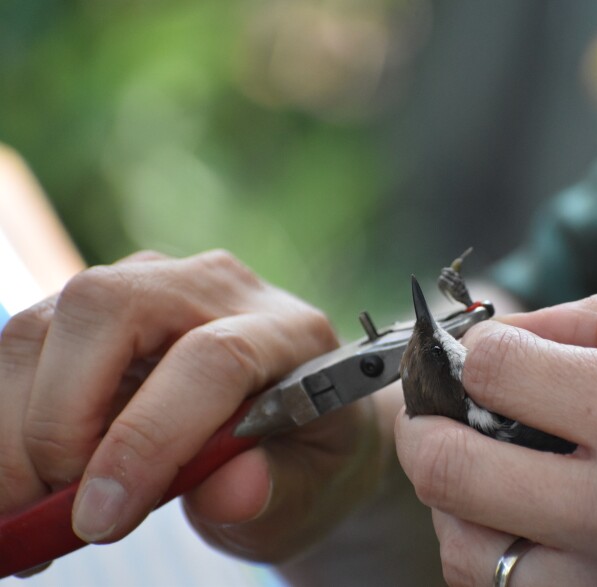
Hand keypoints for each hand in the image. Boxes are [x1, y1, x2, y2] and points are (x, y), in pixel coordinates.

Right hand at [0, 250, 386, 561]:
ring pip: (47, 322)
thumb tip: (231, 492)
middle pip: (107, 308)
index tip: (102, 517)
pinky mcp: (99, 313)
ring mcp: (150, 289)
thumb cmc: (303, 460)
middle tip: (61, 510)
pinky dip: (6, 417)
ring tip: (33, 507)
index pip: (210, 358)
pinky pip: (26, 343)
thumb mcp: (310, 489)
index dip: (147, 438)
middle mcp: (215, 290)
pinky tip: (24, 481)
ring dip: (17, 425)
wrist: (292, 431)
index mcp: (288, 332)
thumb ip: (277, 488)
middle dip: (60, 419)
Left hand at [395, 294, 596, 585]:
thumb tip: (510, 325)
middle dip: (429, 426)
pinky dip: (493, 556)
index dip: (474, 354)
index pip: (495, 372)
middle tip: (442, 410)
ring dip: (454, 503)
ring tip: (485, 470)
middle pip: (451, 469)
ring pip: (466, 554)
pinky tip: (523, 524)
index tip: (484, 356)